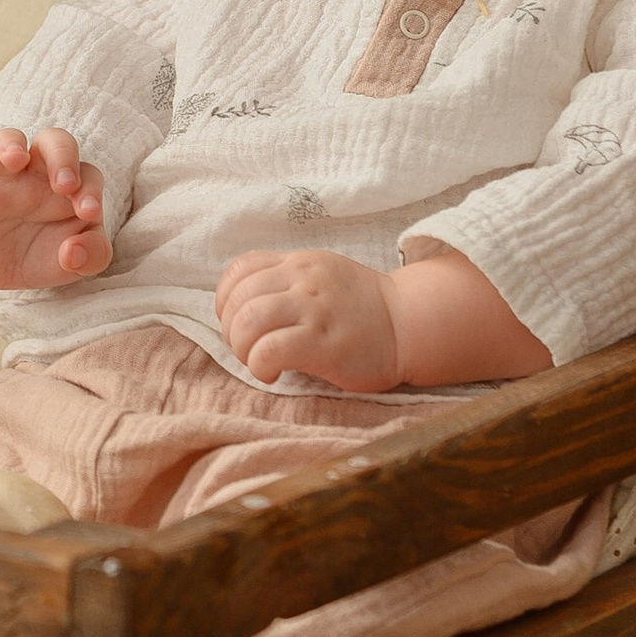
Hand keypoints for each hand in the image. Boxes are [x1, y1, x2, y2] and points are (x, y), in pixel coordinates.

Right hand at [0, 127, 110, 290]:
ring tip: (15, 160)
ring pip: (5, 140)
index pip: (86, 173)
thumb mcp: (76, 263)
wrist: (4, 272)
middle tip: (64, 185)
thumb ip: (91, 255)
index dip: (90, 189)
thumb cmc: (46, 253)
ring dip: (10, 145)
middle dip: (62, 155)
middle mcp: (36, 173)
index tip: (88, 214)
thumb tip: (74, 252)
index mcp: (68, 186)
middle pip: (52, 141)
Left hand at [214, 248, 401, 391]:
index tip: (236, 323)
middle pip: (239, 298)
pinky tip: (272, 374)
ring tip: (258, 362)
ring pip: (248, 321)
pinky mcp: (324, 343)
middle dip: (231, 330)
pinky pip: (270, 349)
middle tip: (248, 350)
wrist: (409, 325)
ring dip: (242, 348)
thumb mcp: (322, 278)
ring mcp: (314, 309)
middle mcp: (303, 280)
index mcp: (300, 262)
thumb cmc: (362, 309)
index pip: (240, 270)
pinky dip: (259, 365)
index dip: (226, 300)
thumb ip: (286, 282)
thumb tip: (242, 306)